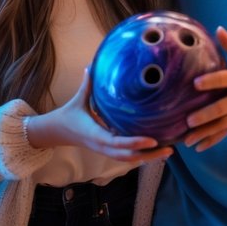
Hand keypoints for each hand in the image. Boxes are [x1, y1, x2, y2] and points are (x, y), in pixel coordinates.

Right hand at [25, 70, 171, 163]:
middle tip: (169, 148)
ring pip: (129, 160)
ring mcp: (105, 151)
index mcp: (94, 134)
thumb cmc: (68, 114)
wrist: (56, 132)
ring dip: (149, 158)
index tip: (152, 140)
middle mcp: (101, 146)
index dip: (135, 142)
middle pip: (129, 156)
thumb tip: (91, 65)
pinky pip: (126, 157)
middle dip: (149, 154)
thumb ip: (86, 84)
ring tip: (168, 151)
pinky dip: (141, 156)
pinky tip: (156, 151)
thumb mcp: (78, 100)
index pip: (117, 142)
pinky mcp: (108, 151)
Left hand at [182, 26, 226, 151]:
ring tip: (188, 139)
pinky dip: (215, 138)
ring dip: (206, 132)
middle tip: (188, 120)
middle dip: (206, 115)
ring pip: (225, 123)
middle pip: (224, 107)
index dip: (211, 82)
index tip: (195, 84)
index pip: (226, 79)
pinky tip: (200, 146)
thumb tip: (217, 30)